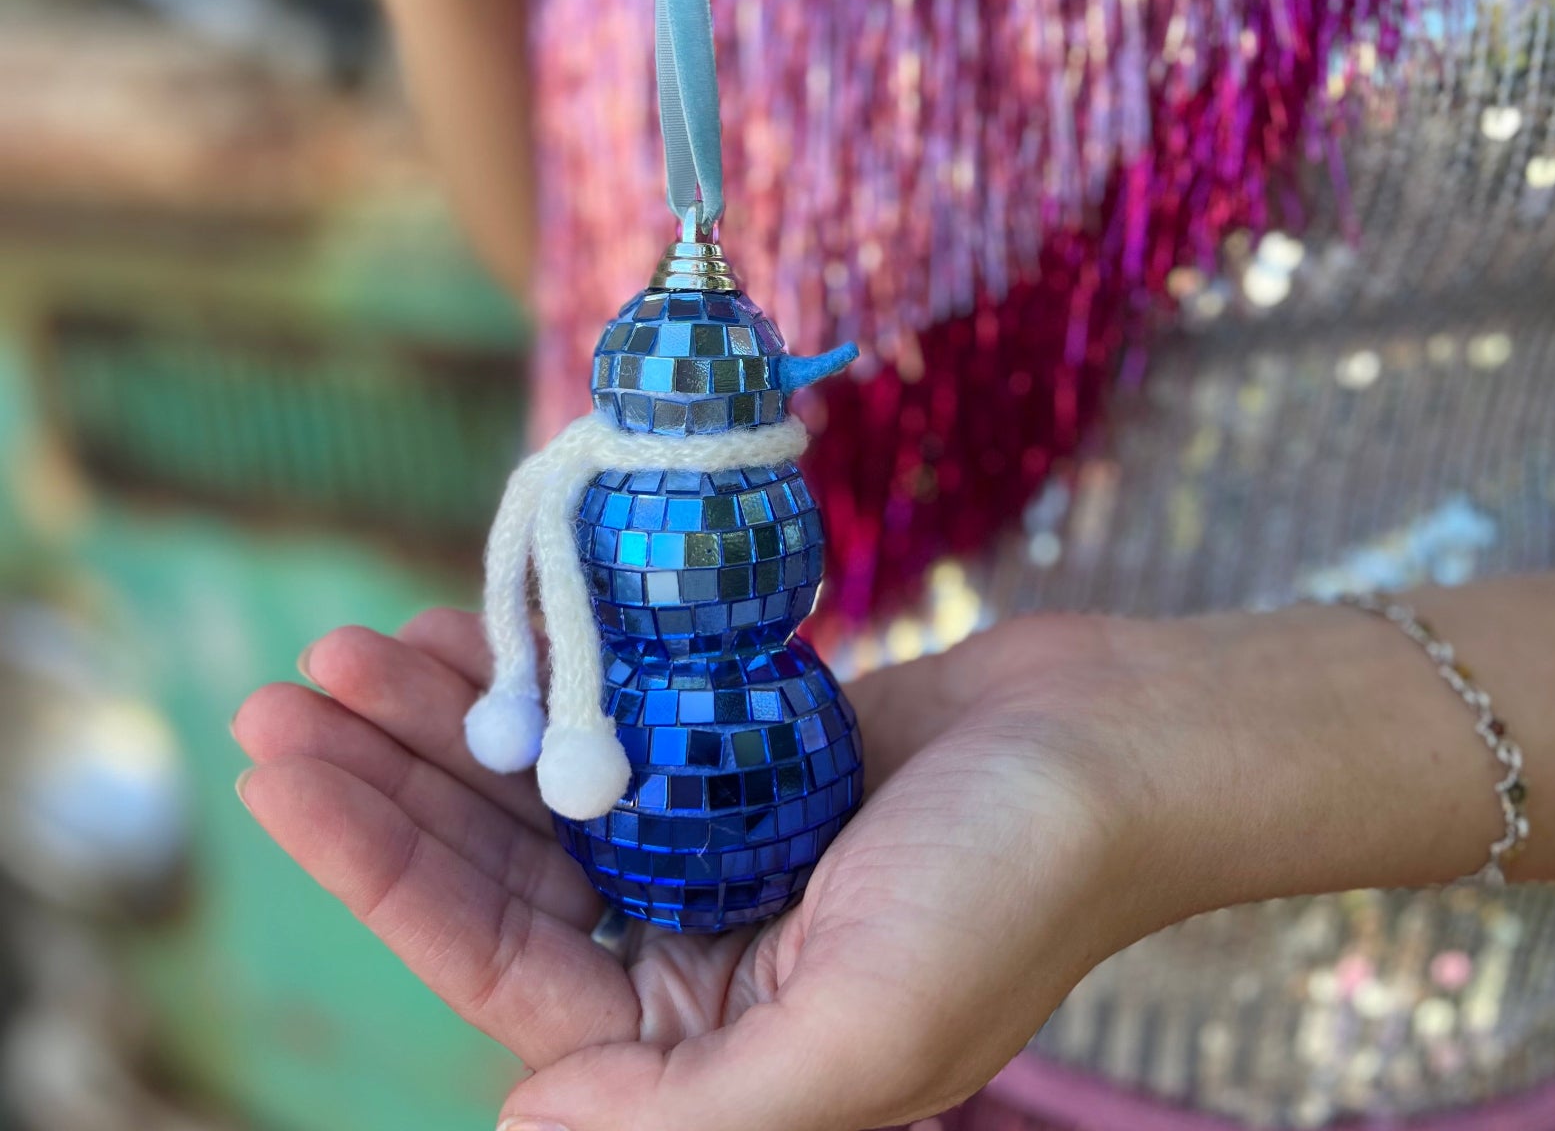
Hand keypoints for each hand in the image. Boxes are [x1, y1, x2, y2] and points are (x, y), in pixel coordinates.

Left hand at [232, 609, 1164, 1129]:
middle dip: (386, 783)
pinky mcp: (742, 756)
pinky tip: (475, 626)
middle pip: (498, 866)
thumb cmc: (1013, 884)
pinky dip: (548, 673)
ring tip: (350, 650)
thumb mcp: (867, 1028)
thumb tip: (522, 1120)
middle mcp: (692, 953)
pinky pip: (614, 717)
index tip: (286, 771)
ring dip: (449, 720)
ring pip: (543, 785)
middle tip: (286, 691)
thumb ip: (696, 1115)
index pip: (498, 964)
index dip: (380, 870)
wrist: (1116, 743)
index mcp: (704, 1044)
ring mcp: (712, 845)